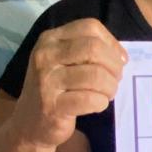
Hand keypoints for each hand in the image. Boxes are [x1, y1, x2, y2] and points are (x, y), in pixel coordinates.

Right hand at [11, 18, 127, 148]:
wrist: (30, 124)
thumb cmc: (54, 89)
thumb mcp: (63, 61)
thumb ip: (88, 51)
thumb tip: (121, 56)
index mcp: (50, 39)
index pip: (90, 27)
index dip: (111, 43)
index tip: (118, 60)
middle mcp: (45, 55)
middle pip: (94, 48)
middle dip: (114, 66)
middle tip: (115, 79)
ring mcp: (47, 81)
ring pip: (96, 75)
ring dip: (110, 87)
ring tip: (107, 93)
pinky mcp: (53, 106)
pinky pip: (90, 99)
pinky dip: (101, 102)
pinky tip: (97, 104)